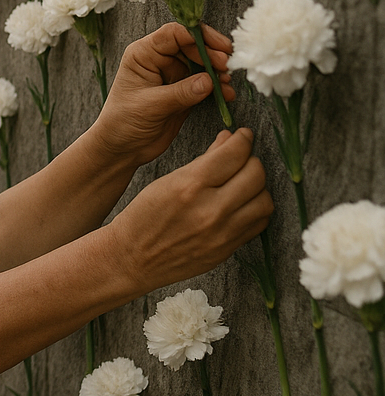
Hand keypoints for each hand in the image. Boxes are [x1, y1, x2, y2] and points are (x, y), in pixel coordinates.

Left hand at [92, 22, 236, 166]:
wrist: (121, 148)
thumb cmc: (122, 123)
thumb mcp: (150, 106)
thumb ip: (180, 93)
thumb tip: (209, 81)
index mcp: (143, 55)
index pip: (174, 34)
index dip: (199, 36)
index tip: (220, 47)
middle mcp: (159, 60)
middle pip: (192, 46)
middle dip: (212, 55)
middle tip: (228, 67)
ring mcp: (173, 75)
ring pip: (202, 64)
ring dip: (218, 71)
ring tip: (228, 83)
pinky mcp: (184, 91)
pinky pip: (205, 83)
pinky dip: (217, 87)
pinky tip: (227, 95)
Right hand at [109, 128, 273, 290]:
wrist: (132, 259)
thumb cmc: (142, 217)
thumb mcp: (165, 182)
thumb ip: (202, 161)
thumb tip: (229, 139)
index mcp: (189, 186)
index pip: (234, 153)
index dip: (243, 139)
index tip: (243, 136)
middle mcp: (209, 209)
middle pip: (255, 174)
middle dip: (250, 160)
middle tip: (241, 160)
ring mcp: (221, 232)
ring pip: (264, 199)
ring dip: (257, 187)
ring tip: (244, 184)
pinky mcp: (227, 249)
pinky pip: (259, 223)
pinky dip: (256, 210)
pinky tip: (243, 205)